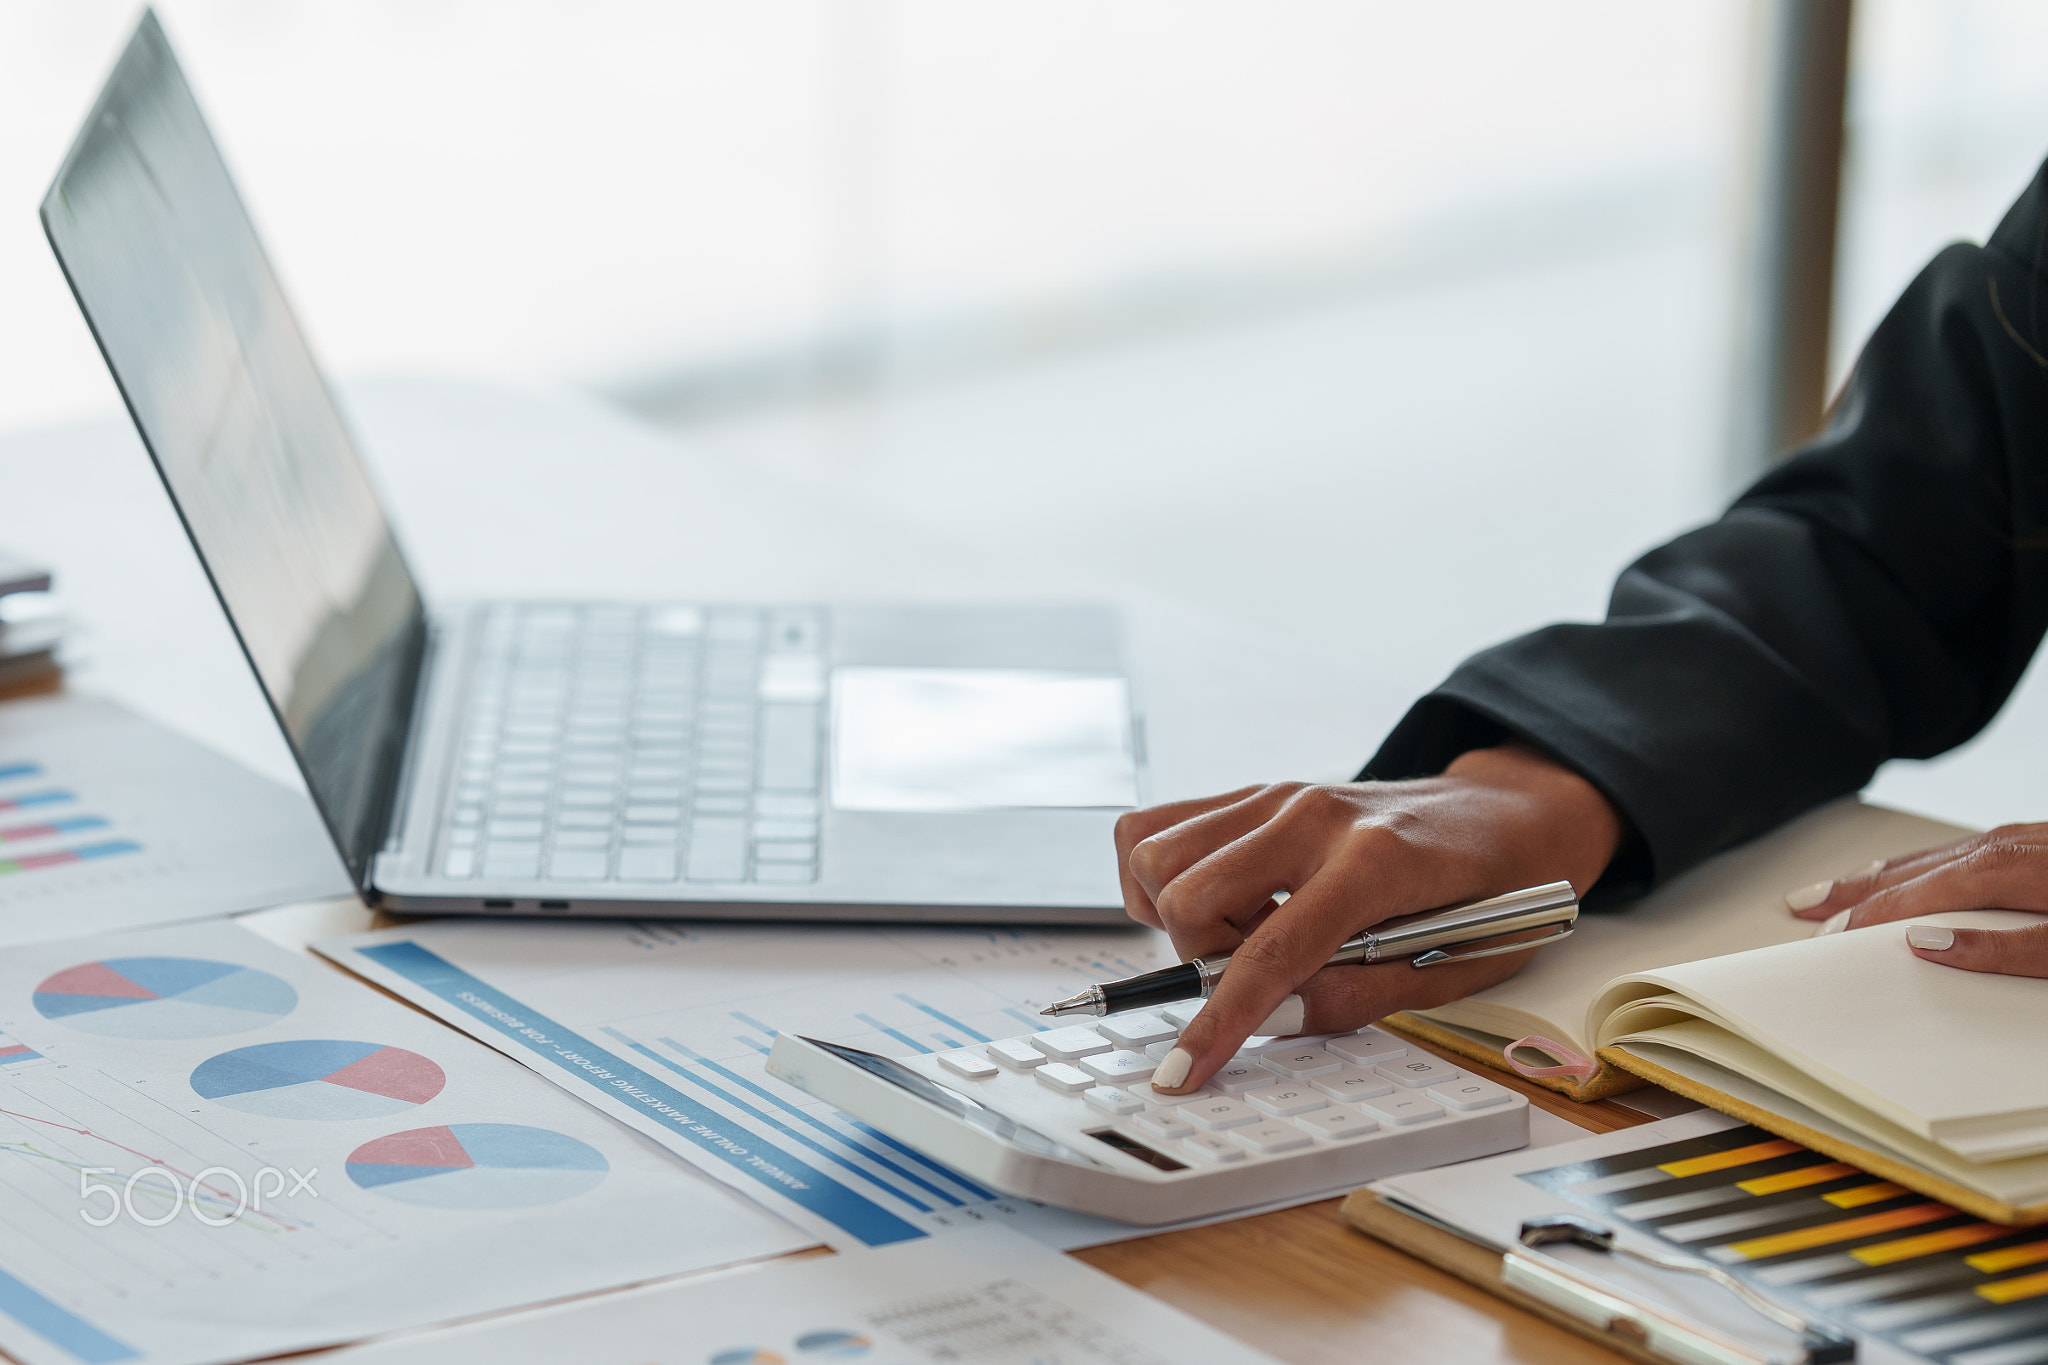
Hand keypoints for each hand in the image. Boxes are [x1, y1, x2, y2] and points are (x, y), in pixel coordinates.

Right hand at [1114, 741, 1622, 1091]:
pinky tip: (1217, 903)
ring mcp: (1278, 796)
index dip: (1221, 1021)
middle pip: (1189, 894)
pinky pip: (1158, 828)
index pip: (1271, 950)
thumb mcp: (1447, 967)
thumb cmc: (1488, 891)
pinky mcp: (1256, 793)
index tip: (1184, 1072)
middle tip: (1254, 975)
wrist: (1501, 814)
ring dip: (1179, 917)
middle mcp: (1313, 816)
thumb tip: (1267, 1021)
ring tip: (1241, 935)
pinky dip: (1163, 877)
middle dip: (1201, 958)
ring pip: (1157, 855)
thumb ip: (1353, 997)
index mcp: (1375, 860)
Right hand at [1785, 824, 2047, 976]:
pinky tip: (1920, 869)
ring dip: (1884, 873)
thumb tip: (1927, 944)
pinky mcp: (2038, 838)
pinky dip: (1923, 862)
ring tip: (1846, 885)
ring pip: (1933, 856)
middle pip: (1910, 870)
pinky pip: (1961, 849)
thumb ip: (2005, 948)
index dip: (1865, 918)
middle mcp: (2002, 846)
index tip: (1828, 936)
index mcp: (2001, 870)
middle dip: (1855, 888)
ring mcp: (2021, 837)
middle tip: (1805, 903)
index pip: (1913, 899)